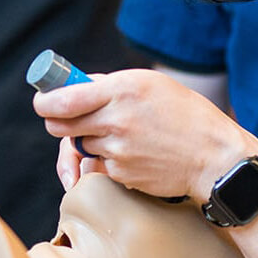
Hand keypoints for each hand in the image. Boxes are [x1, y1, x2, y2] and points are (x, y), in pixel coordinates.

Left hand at [33, 69, 257, 199]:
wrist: (213, 157)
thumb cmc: (186, 116)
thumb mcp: (151, 84)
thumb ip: (109, 85)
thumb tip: (74, 86)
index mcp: (122, 89)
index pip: (62, 98)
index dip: (45, 102)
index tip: (44, 102)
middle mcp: (116, 119)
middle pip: (59, 125)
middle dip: (59, 122)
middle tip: (70, 118)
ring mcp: (117, 149)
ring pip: (80, 144)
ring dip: (90, 140)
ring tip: (122, 134)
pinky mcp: (121, 172)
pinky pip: (99, 164)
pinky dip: (108, 159)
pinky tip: (135, 152)